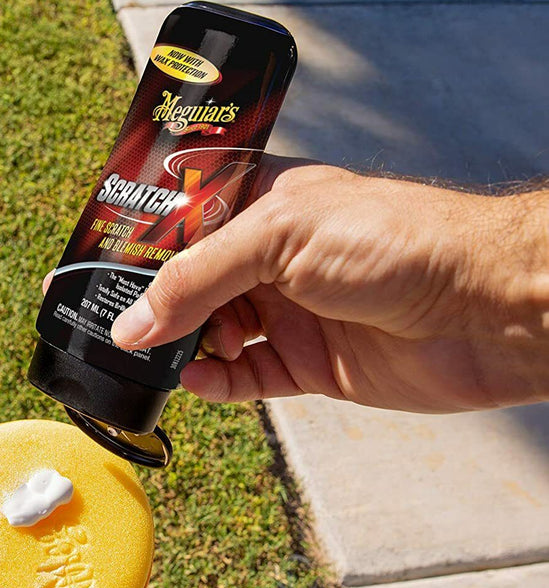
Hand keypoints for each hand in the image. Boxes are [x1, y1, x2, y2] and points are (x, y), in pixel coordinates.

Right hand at [102, 155, 548, 412]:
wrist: (484, 308)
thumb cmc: (394, 241)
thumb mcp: (279, 238)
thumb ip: (198, 279)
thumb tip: (131, 324)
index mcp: (265, 205)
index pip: (186, 221)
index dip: (144, 244)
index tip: (102, 268)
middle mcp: (274, 257)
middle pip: (194, 283)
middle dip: (158, 304)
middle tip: (122, 325)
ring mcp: (290, 311)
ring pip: (213, 333)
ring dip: (186, 345)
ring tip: (168, 351)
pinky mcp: (310, 362)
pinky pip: (246, 377)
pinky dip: (216, 382)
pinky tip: (196, 381)